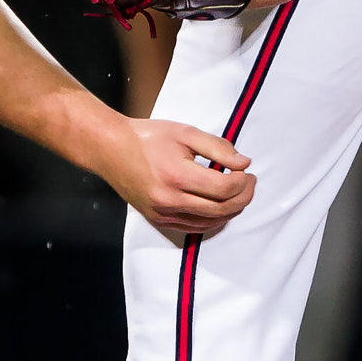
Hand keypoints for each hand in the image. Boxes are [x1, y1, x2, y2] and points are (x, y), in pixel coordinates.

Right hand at [95, 117, 256, 237]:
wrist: (111, 150)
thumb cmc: (148, 137)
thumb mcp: (185, 132)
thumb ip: (218, 148)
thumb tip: (244, 164)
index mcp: (177, 175)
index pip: (224, 189)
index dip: (243, 182)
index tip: (247, 171)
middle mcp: (169, 200)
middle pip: (221, 209)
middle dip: (243, 197)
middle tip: (250, 182)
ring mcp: (163, 214)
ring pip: (210, 222)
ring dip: (232, 210)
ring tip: (239, 193)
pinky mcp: (158, 220)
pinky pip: (194, 228)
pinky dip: (213, 220)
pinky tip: (220, 207)